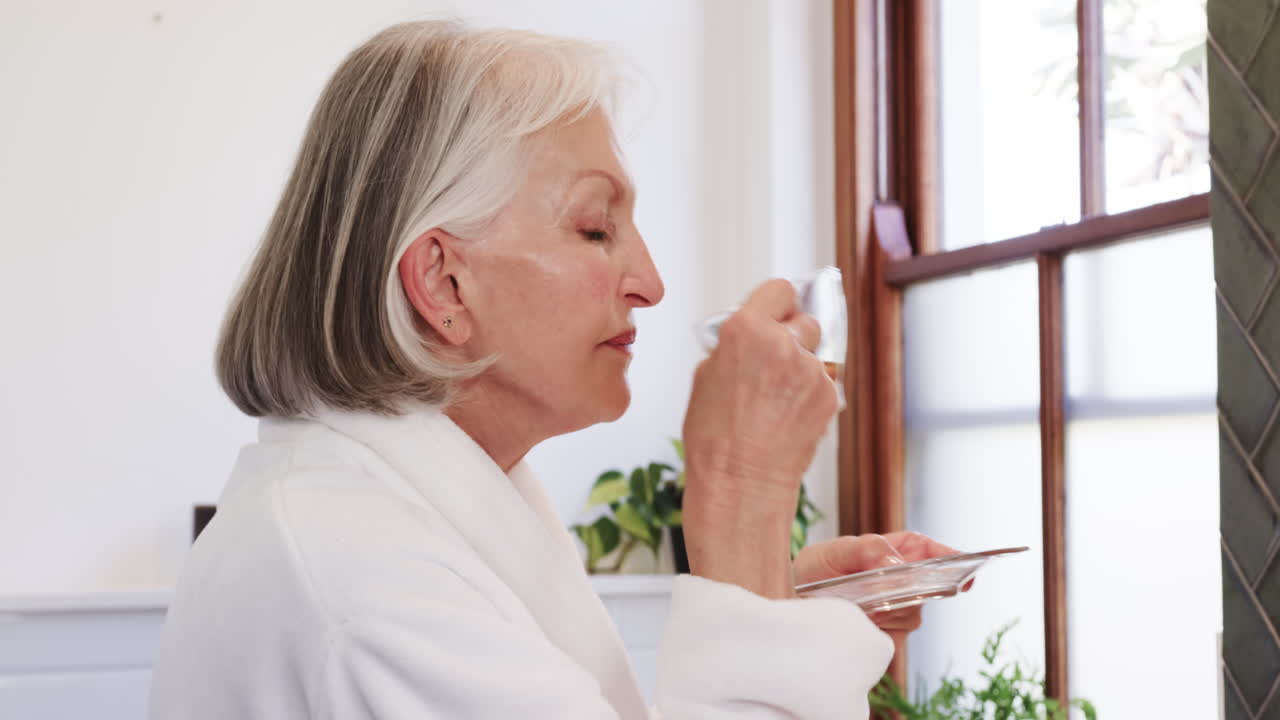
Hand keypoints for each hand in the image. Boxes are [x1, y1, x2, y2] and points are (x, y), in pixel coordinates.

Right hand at [681, 279, 837, 598]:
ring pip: (815, 353)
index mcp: (747, 330)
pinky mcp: (830, 396)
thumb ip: (732, 346)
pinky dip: (809, 393)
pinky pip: (823, 382)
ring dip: (801, 366)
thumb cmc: (714, 436)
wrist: (740, 482)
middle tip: (773, 360)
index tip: (774, 313)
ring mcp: (812, 370)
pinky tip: (787, 416)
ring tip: (776, 399)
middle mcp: (784, 343)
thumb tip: (748, 338)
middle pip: (804, 319)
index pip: (779, 289)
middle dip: (792, 335)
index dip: (775, 303)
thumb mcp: (704, 376)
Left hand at [793, 532, 960, 641]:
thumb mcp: (832, 552)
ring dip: (890, 608)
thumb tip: (894, 558)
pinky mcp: (887, 637)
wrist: (791, 603)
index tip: (964, 563)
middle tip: (895, 587)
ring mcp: (896, 611)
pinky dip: (880, 628)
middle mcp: (901, 583)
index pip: (927, 550)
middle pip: (928, 586)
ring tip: (859, 602)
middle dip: (918, 587)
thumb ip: (863, 549)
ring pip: (912, 613)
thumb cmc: (814, 571)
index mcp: (892, 553)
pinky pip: (895, 635)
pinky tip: (861, 620)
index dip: (949, 555)